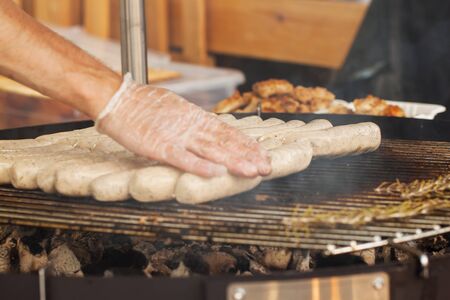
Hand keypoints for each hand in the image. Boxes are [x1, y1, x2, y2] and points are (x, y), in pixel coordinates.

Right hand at [96, 75, 271, 177]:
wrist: (118, 98)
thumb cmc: (143, 105)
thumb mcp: (175, 109)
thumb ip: (192, 121)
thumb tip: (208, 129)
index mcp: (195, 118)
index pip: (226, 132)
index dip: (245, 144)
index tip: (261, 153)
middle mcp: (191, 127)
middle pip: (224, 142)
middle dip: (247, 155)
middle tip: (267, 166)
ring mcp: (177, 137)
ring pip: (211, 151)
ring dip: (233, 161)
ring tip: (252, 170)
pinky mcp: (160, 147)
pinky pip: (183, 158)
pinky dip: (200, 166)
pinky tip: (217, 173)